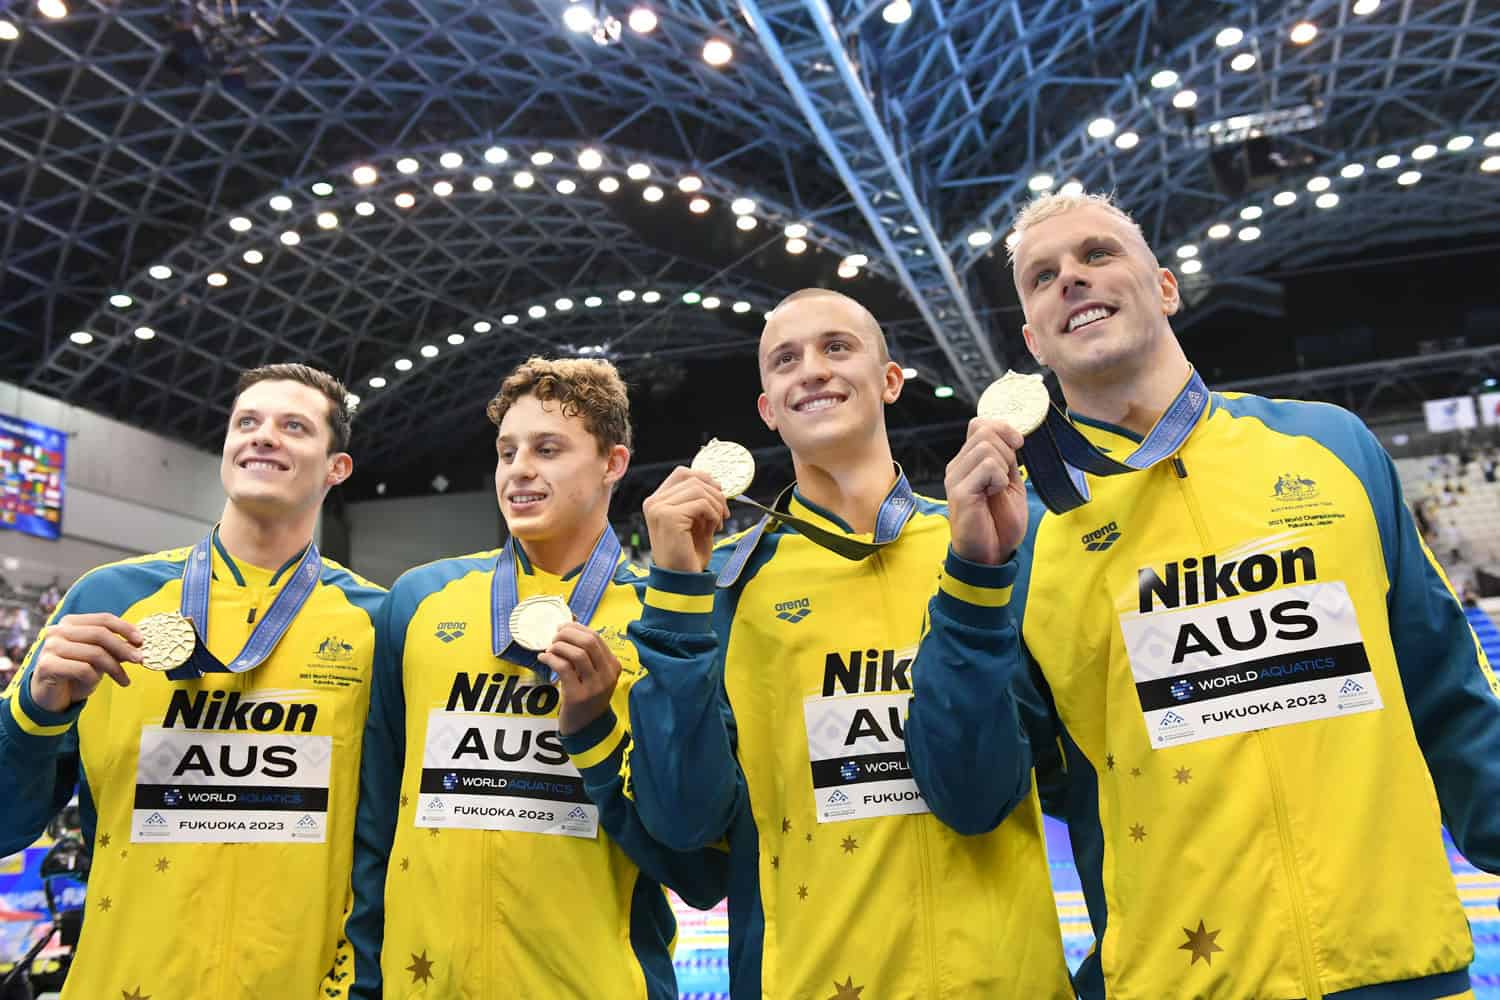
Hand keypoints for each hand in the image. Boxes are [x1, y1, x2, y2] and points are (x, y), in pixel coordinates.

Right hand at [28, 613, 142, 712]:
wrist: (50, 696)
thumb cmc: (76, 673)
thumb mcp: (99, 658)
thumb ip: (115, 647)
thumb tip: (138, 643)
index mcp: (71, 622)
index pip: (103, 619)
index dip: (125, 628)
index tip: (141, 641)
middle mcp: (58, 631)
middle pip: (100, 634)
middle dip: (124, 648)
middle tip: (140, 660)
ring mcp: (50, 647)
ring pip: (94, 653)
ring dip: (115, 668)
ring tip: (124, 679)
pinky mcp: (47, 665)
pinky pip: (82, 669)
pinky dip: (94, 679)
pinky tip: (95, 685)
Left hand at [541, 624, 623, 735]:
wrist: (586, 728)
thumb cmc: (587, 696)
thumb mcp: (593, 674)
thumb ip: (586, 654)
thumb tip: (567, 625)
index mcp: (613, 666)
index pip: (596, 637)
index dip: (576, 628)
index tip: (562, 627)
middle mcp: (607, 675)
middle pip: (589, 642)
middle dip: (567, 634)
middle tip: (554, 637)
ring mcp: (594, 687)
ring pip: (578, 654)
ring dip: (559, 646)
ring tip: (549, 648)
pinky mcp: (578, 696)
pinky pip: (564, 668)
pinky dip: (551, 658)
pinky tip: (543, 658)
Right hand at [642, 467, 728, 572]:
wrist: (682, 581)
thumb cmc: (689, 554)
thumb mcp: (695, 522)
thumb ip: (699, 501)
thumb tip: (716, 483)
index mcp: (657, 502)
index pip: (682, 473)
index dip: (705, 479)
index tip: (718, 496)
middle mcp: (654, 502)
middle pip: (692, 478)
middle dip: (715, 493)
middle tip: (724, 512)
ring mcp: (659, 508)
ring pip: (698, 488)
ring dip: (716, 505)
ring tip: (719, 522)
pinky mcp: (668, 517)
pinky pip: (701, 503)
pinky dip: (714, 514)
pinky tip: (714, 528)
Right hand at [945, 418, 1029, 564]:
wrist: (991, 554)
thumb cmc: (999, 523)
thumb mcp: (1010, 484)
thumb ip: (1007, 461)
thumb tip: (1012, 436)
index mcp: (969, 462)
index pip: (979, 424)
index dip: (1003, 427)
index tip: (1018, 445)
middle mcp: (958, 466)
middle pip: (985, 431)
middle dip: (1007, 449)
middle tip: (1007, 476)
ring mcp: (956, 478)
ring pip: (986, 448)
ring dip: (1003, 467)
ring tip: (998, 488)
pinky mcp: (959, 492)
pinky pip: (986, 467)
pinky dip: (999, 479)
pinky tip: (994, 494)